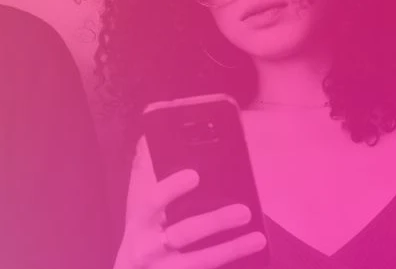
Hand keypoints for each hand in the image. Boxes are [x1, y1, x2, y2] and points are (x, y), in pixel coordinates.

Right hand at [113, 169, 265, 268]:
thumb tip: (148, 140)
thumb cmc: (141, 233)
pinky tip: (251, 256)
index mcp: (140, 220)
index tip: (195, 175)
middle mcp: (149, 247)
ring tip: (257, 238)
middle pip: (181, 234)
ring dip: (230, 249)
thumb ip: (145, 176)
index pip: (151, 201)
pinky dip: (229, 264)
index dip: (172, 188)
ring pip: (199, 261)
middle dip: (213, 222)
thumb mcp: (138, 206)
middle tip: (243, 211)